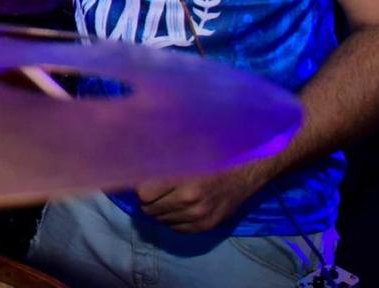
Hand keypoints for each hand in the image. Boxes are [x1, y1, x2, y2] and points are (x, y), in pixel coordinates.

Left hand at [135, 162, 269, 232]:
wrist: (245, 172)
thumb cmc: (212, 155)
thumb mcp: (186, 150)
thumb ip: (161, 157)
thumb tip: (133, 158)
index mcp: (183, 179)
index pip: (144, 193)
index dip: (140, 187)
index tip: (141, 180)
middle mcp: (190, 201)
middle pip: (150, 209)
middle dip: (148, 200)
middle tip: (152, 189)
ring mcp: (199, 217)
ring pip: (162, 221)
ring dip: (159, 210)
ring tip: (164, 197)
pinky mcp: (206, 227)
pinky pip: (176, 229)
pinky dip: (172, 219)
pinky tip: (176, 207)